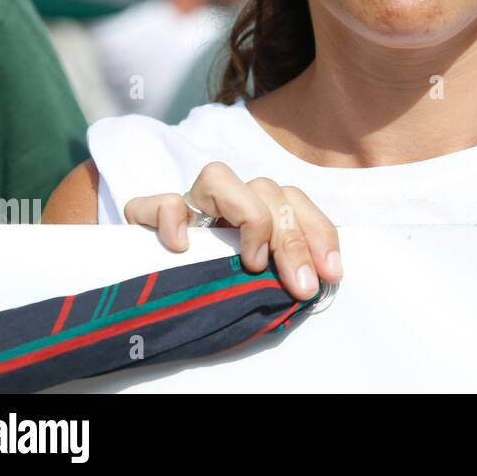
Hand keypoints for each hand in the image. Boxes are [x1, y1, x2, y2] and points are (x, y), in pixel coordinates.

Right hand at [123, 161, 341, 300]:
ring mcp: (188, 205)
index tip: (330, 274)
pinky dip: (172, 219)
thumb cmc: (216, 289)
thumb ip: (282, 275)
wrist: (151, 299)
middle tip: (299, 285)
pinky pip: (161, 202)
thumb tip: (313, 285)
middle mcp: (226, 201)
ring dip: (246, 216)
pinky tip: (183, 248)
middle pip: (268, 191)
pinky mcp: (146, 217)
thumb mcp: (260, 283)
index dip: (319, 234)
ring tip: (251, 263)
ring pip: (218, 176)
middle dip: (292, 239)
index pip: (295, 201)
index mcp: (257, 210)